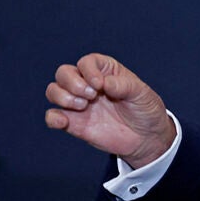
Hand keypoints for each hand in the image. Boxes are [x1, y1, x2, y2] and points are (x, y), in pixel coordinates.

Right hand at [45, 53, 176, 168]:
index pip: (86, 62)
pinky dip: (52, 117)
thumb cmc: (146, 110)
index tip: (100, 85)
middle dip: (72, 82)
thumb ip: (124, 86)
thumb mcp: (142, 94)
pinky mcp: (74, 123)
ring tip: (83, 106)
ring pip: (54, 91)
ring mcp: (80, 103)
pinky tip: (64, 122)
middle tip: (91, 96)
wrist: (146, 138)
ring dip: (62, 96)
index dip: (88, 70)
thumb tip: (104, 82)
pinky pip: (52, 116)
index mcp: (106, 72)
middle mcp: (89, 85)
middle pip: (64, 73)